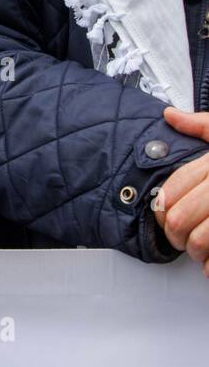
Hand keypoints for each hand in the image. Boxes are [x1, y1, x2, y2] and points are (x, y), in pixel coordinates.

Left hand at [156, 108, 208, 272]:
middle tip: (180, 237)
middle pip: (180, 218)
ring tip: (198, 251)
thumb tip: (171, 115)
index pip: (173, 189)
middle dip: (175, 233)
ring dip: (195, 251)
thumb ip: (203, 125)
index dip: (162, 207)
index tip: (164, 214)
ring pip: (200, 241)